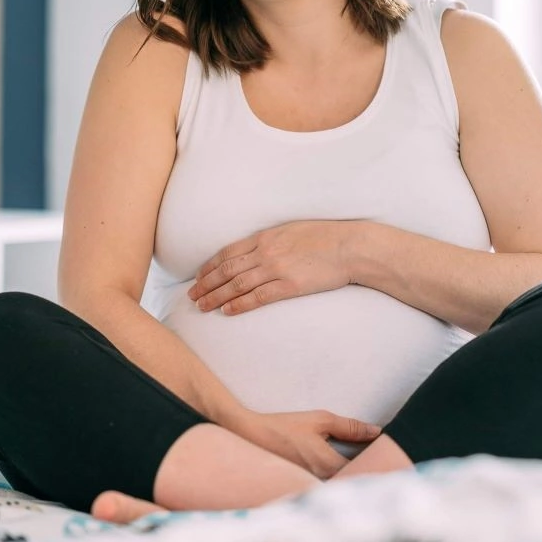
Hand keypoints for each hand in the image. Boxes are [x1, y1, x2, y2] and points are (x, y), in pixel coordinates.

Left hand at [187, 220, 356, 314]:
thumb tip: (257, 249)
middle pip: (226, 269)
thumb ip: (272, 240)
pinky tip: (227, 312)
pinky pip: (258, 297)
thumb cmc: (326, 237)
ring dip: (216, 297)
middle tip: (192, 295)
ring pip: (236, 284)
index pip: (228, 252)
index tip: (199, 276)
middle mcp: (266, 252)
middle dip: (206, 283)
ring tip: (202, 306)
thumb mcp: (292, 230)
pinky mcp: (290, 285)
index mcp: (266, 236)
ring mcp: (277, 268)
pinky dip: (239, 305)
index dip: (210, 266)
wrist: (350, 246)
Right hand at [236, 409, 381, 479]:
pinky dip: (336, 484)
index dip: (378, 466)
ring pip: (340, 489)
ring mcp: (309, 489)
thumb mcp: (320, 420)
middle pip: (353, 485)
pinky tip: (340, 476)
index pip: (363, 472)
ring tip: (361, 469)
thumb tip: (377, 431)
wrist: (250, 436)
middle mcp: (320, 482)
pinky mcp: (301, 490)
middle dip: (367, 476)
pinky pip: (326, 490)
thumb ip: (350, 427)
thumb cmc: (285, 426)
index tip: (389, 458)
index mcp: (327, 465)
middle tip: (380, 464)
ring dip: (351, 481)